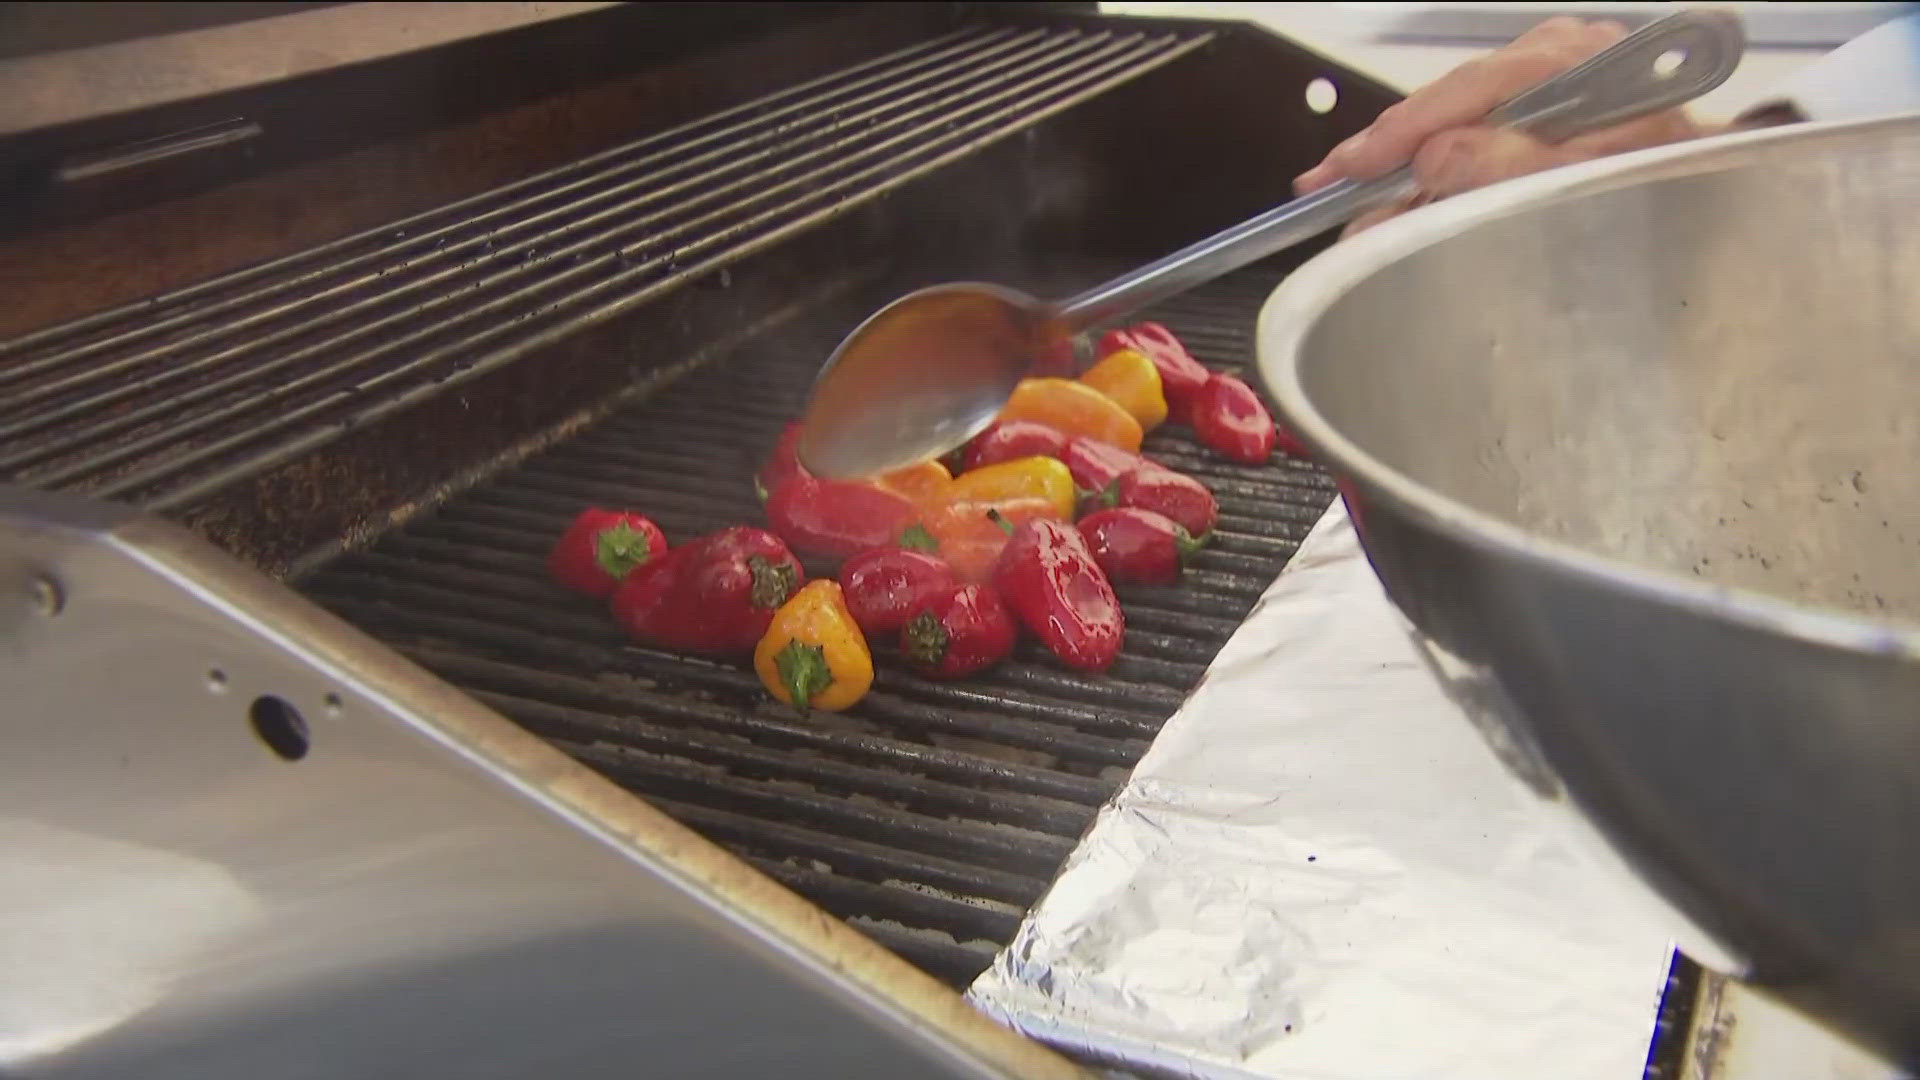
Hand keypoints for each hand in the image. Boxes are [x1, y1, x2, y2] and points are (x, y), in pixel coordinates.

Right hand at [1295, 17, 1709, 235]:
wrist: (1722, 192)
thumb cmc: (1669, 184)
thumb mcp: (1585, 180)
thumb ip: (1508, 167)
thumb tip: (1434, 158)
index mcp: (1571, 62)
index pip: (1463, 91)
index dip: (1399, 133)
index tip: (1351, 168)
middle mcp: (1559, 55)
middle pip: (1449, 101)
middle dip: (1386, 148)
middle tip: (1327, 184)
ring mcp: (1550, 75)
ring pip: (1456, 116)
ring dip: (1404, 160)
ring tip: (1352, 195)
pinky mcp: (1544, 102)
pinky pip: (1475, 128)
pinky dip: (1436, 161)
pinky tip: (1400, 187)